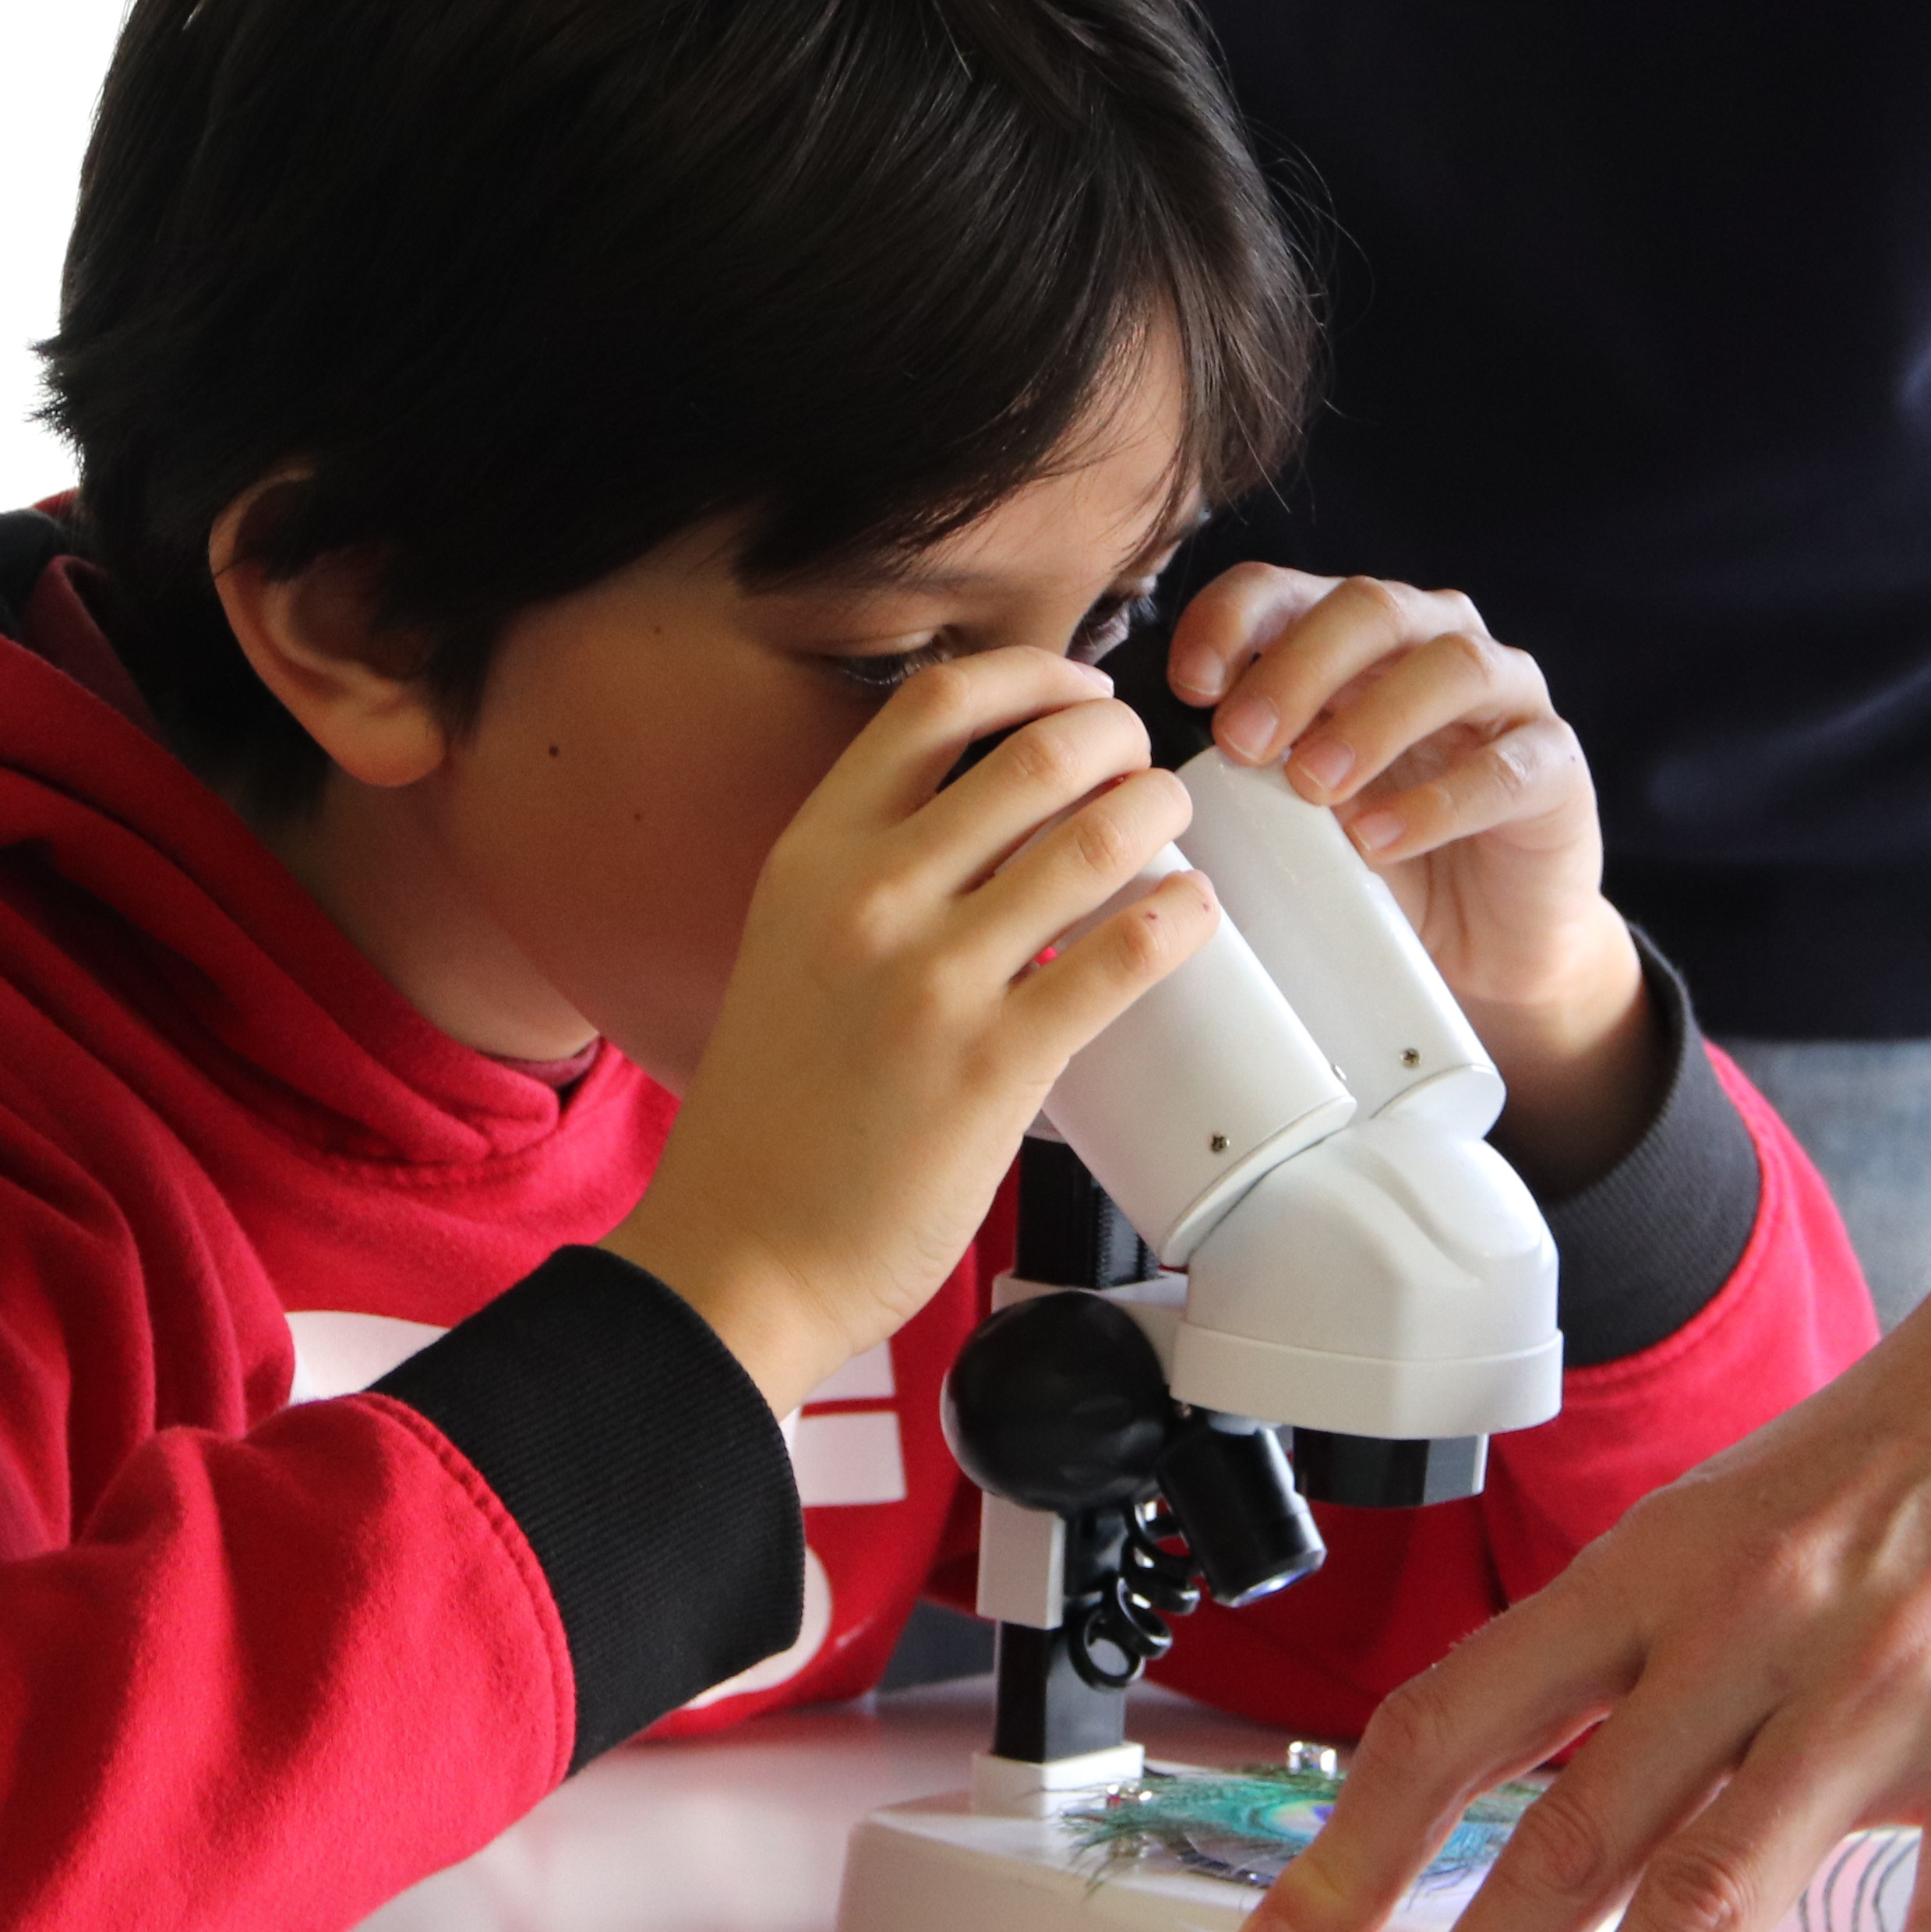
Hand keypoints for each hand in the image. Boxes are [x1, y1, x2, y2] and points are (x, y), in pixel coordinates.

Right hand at [609, 651, 1215, 1412]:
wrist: (741, 1253)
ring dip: (1160, 818)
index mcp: (811, 857)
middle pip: (1036, 753)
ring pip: (1097, 840)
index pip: (934, 705)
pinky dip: (1179, 917)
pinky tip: (1189, 917)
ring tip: (1174, 837)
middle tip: (1146, 772)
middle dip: (1120, 743)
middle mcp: (869, 898)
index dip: (1032, 678)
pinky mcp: (997, 1063)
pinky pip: (1125, 954)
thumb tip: (996, 825)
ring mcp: (934, 979)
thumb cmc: (773, 1114)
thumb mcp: (789, 949)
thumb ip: (871, 877)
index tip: (1083, 694)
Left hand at [1164, 567, 1646, 1177]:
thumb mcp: (1276, 812)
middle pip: (1367, 605)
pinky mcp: (1554, 767)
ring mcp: (1504, 697)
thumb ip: (1225, 773)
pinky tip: (1379, 840)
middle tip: (1240, 742)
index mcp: (1345, 637)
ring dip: (1371, 719)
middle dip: (1295, 666)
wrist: (1476, 943)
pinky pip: (1510, 762)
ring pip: (1450, 663)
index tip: (1183, 687)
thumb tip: (1116, 780)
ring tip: (1311, 787)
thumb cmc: (1359, 861)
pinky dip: (1439, 799)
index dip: (1227, 622)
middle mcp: (1429, 641)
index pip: (1278, 588)